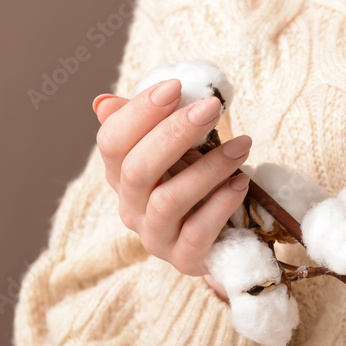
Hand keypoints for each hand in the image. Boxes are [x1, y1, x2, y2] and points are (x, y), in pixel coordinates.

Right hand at [93, 79, 251, 293]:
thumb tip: (103, 102)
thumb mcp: (175, 153)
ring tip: (242, 146)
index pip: (112, 142)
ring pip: (168, 200)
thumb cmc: (198, 187)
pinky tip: (241, 181)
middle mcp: (130, 208)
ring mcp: (156, 237)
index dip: (139, 112)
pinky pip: (199, 231)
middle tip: (212, 108)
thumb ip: (148, 127)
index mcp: (121, 176)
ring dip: (208, 168)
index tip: (176, 86)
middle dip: (174, 133)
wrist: (223, 240)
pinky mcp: (185, 259)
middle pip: (137, 169)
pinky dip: (222, 203)